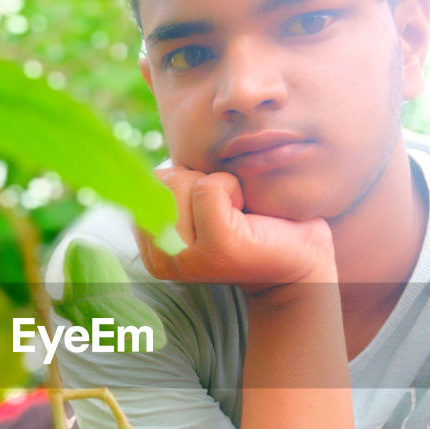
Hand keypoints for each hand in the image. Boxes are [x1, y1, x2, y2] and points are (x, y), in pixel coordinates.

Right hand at [135, 166, 334, 293]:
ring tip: (235, 213)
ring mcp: (187, 258)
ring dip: (216, 184)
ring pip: (181, 182)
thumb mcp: (194, 204)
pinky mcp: (217, 248)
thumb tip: (131, 166)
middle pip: (161, 181)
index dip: (183, 182)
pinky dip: (231, 187)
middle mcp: (162, 261)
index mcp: (151, 252)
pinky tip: (245, 213)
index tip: (209, 210)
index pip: (146, 185)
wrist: (298, 258)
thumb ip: (166, 191)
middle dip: (197, 180)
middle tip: (226, 211)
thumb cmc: (249, 224)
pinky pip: (209, 188)